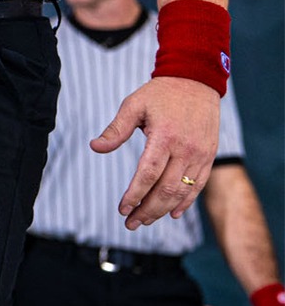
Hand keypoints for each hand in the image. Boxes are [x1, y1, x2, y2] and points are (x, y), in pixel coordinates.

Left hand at [91, 75, 220, 228]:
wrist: (195, 82)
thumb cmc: (160, 94)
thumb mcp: (133, 105)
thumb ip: (116, 129)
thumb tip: (95, 147)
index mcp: (164, 136)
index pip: (148, 174)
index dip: (135, 194)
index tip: (122, 208)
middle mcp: (185, 149)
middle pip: (166, 189)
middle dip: (147, 210)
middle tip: (130, 223)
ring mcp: (200, 155)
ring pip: (182, 191)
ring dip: (163, 210)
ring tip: (145, 220)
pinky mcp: (209, 156)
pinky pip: (198, 185)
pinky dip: (185, 202)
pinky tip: (171, 212)